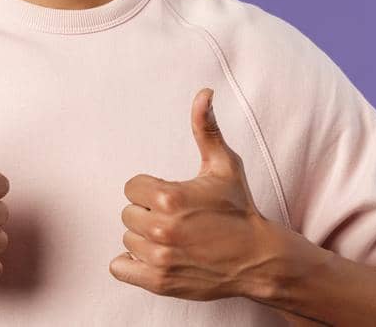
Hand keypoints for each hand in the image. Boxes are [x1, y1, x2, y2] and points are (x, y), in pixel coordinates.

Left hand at [110, 87, 307, 305]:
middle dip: (148, 213)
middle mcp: (161, 228)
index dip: (151, 190)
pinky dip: (132, 263)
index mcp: (170, 197)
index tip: (173, 197)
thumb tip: (204, 93)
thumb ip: (206, 128)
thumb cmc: (239, 209)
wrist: (257, 256)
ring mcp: (158, 258)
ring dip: (145, 238)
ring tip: (173, 237)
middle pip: (128, 213)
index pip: (132, 187)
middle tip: (176, 218)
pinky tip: (157, 255)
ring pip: (127, 239)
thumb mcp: (224, 165)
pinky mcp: (157, 281)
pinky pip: (119, 267)